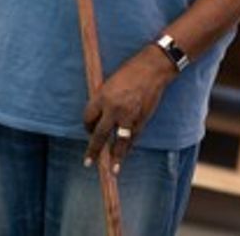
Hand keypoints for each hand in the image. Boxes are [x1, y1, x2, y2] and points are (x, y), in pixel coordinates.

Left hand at [83, 45, 175, 171]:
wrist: (152, 68)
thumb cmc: (130, 72)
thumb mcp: (110, 83)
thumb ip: (103, 100)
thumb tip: (99, 117)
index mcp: (101, 97)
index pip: (88, 118)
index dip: (87, 126)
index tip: (89, 130)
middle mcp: (112, 108)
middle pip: (99, 135)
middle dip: (93, 150)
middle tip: (88, 162)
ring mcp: (128, 115)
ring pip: (118, 142)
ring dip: (115, 157)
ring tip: (112, 170)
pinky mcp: (141, 119)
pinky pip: (133, 138)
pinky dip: (129, 147)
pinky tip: (125, 155)